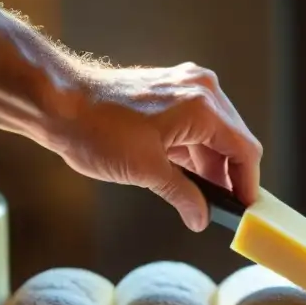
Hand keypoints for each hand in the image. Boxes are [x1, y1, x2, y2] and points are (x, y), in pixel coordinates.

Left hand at [47, 61, 262, 231]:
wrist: (57, 101)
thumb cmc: (98, 130)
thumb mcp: (147, 171)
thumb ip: (184, 195)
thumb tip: (202, 218)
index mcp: (203, 107)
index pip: (245, 150)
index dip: (248, 183)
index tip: (246, 209)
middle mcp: (202, 90)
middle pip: (234, 140)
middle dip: (230, 175)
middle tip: (224, 209)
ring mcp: (186, 86)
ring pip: (215, 133)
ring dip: (211, 164)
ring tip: (202, 197)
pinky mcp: (171, 90)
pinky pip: (196, 124)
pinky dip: (195, 150)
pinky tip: (186, 175)